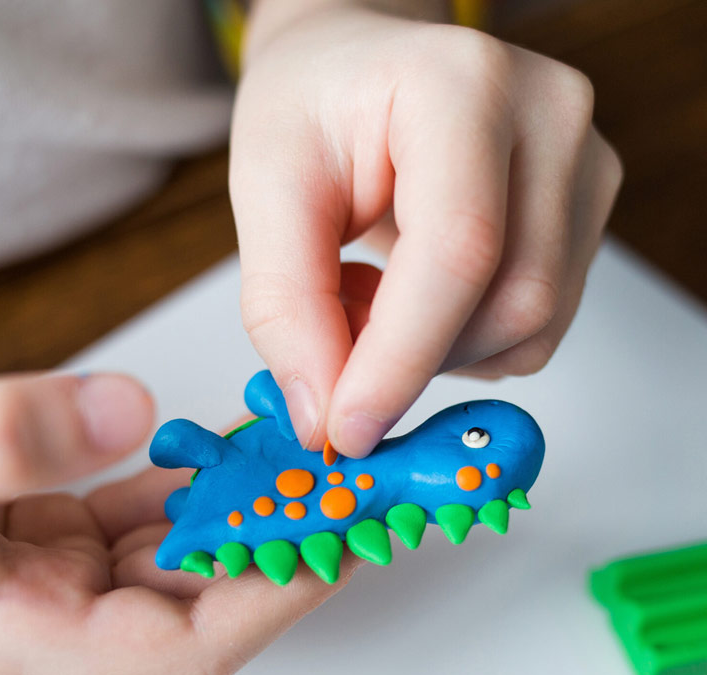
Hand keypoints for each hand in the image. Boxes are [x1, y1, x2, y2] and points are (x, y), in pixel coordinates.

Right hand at [0, 373, 354, 674]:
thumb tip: (123, 413)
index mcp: (19, 632)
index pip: (183, 646)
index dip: (272, 599)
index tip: (339, 542)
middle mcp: (51, 618)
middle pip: (200, 601)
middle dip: (279, 547)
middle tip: (350, 488)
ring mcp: (57, 577)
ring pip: (183, 554)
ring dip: (248, 511)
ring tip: (313, 462)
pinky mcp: (57, 533)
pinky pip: (150, 517)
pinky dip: (199, 484)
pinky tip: (241, 449)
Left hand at [230, 3, 621, 456]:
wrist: (360, 69)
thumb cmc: (311, 108)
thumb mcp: (266, 188)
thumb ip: (285, 307)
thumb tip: (322, 418)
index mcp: (462, 87)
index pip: (459, 251)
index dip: (400, 359)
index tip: (345, 430)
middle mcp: (549, 121)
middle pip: (512, 301)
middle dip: (413, 358)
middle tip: (337, 337)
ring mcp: (581, 168)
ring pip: (531, 327)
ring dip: (435, 350)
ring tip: (372, 294)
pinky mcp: (583, 214)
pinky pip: (536, 326)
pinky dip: (462, 341)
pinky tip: (415, 297)